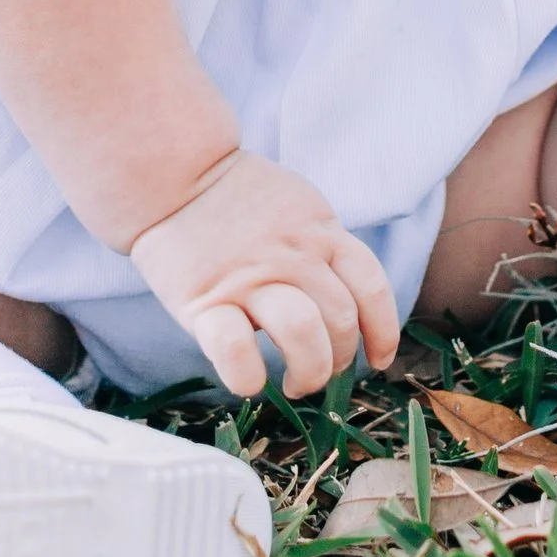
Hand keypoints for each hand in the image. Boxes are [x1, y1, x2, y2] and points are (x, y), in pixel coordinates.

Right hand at [130, 150, 400, 397]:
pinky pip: (236, 352)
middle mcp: (292, 256)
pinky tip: (250, 379)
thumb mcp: (299, 205)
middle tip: (317, 370)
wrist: (174, 173)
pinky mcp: (205, 301)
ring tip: (293, 383)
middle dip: (338, 360)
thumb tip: (352, 297)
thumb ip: (325, 244)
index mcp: (320, 232)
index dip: (382, 331)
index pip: (371, 287)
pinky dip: (249, 377)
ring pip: (303, 337)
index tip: (377, 358)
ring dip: (308, 373)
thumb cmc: (238, 197)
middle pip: (340, 321)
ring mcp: (249, 278)